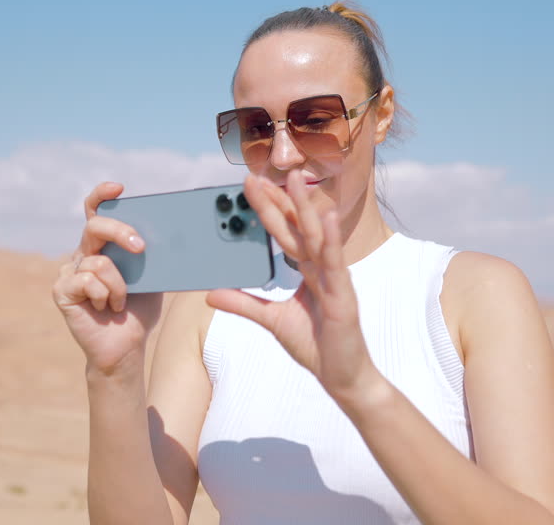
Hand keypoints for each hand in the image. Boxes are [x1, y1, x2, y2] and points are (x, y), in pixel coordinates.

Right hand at [52, 182, 163, 374]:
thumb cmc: (138, 310)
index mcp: (103, 246)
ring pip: (98, 261)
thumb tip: (172, 234)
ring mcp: (70, 272)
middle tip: (141, 248)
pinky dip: (104, 296)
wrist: (126, 346)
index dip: (102, 196)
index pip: (97, 212)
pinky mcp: (62, 290)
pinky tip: (104, 308)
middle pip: (95, 227)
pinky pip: (87, 280)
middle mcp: (83, 254)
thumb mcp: (152, 276)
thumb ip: (152, 255)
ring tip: (119, 303)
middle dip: (121, 232)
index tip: (118, 188)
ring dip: (119, 286)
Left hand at [206, 169, 377, 398]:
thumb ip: (244, 304)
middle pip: (297, 228)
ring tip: (294, 180)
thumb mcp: (272, 320)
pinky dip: (331, 240)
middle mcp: (321, 268)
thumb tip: (210, 293)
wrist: (343, 377)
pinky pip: (335, 263)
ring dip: (305, 208)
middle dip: (279, 201)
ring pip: (316, 237)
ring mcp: (334, 279)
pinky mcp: (343, 295)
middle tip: (258, 176)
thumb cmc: (315, 346)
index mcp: (307, 271)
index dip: (269, 210)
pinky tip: (326, 217)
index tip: (250, 187)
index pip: (285, 233)